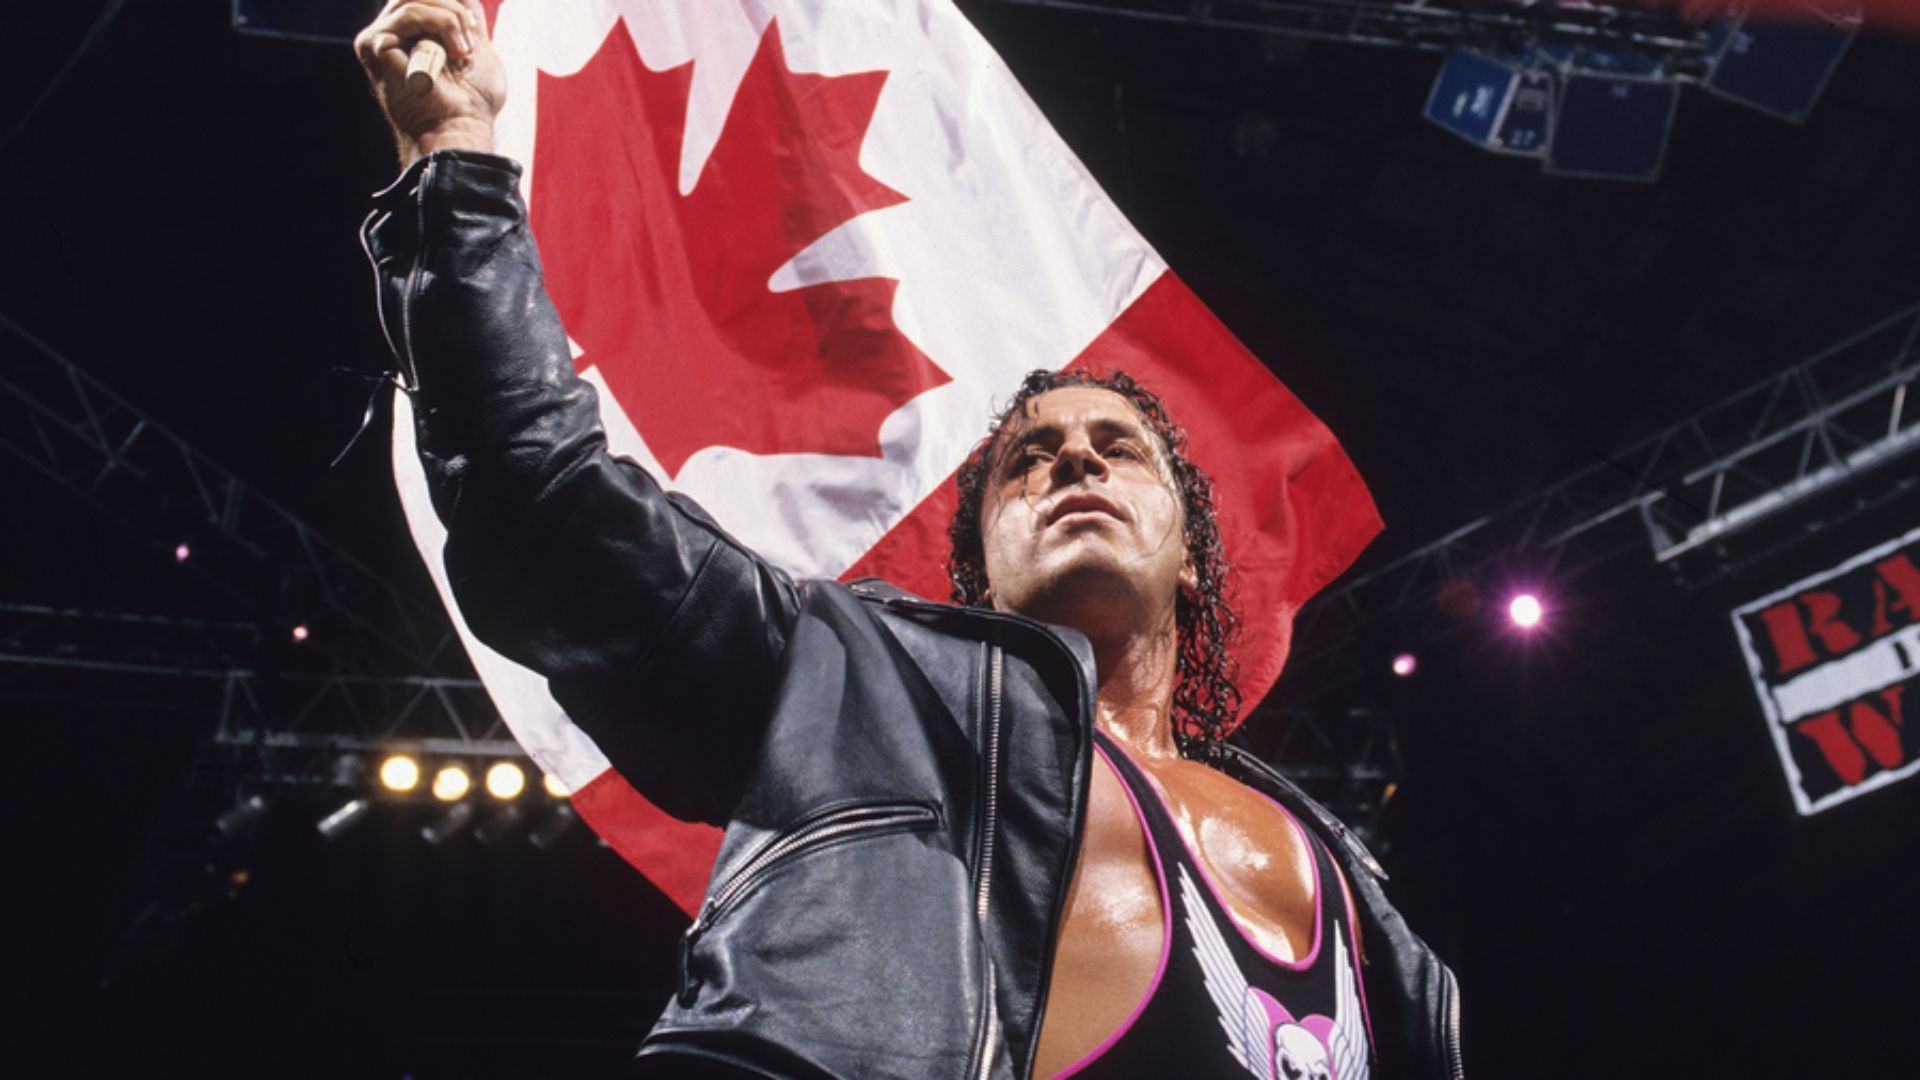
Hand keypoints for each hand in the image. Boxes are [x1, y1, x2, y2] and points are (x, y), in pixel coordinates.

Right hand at [355, 0, 505, 165]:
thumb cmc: (472, 100)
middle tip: (471, 34)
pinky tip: (453, 51)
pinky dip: (440, 23)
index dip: (453, 1)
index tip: (474, 26)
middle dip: (453, 5)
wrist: (463, 127)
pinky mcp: (375, 46)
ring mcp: (378, 38)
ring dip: (450, 16)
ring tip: (463, 48)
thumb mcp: (475, 45)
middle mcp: (388, 33)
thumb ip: (463, 14)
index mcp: (409, 33)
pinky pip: (409, 13)